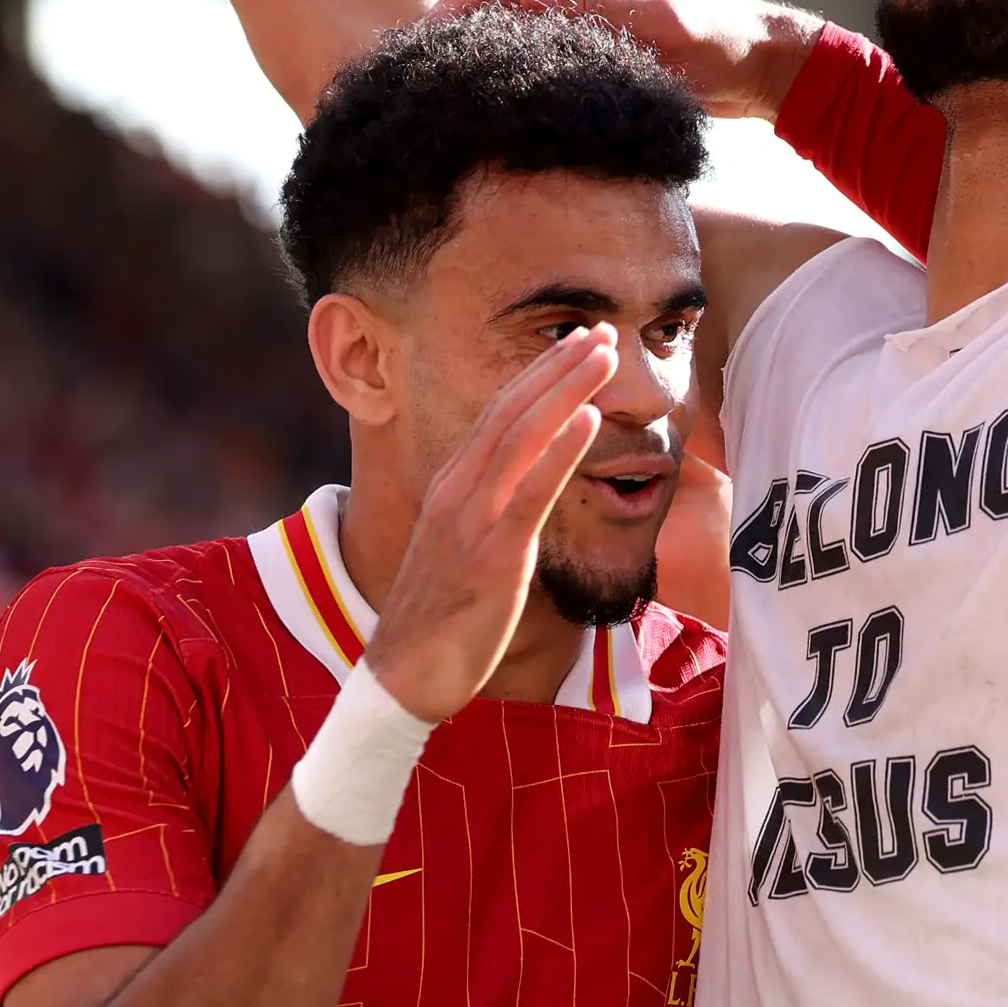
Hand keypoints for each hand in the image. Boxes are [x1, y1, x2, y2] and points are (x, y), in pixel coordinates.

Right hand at [362, 327, 613, 722]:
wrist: (403, 676)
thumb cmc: (441, 618)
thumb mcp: (465, 549)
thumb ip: (491, 514)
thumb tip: (524, 497)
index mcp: (453, 487)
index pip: (500, 413)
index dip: (541, 374)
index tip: (579, 344)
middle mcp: (459, 491)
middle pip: (513, 410)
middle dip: (560, 365)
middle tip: (603, 330)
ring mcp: (474, 519)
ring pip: (523, 436)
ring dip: (567, 389)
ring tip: (604, 354)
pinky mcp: (493, 555)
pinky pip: (531, 493)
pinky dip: (560, 451)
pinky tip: (589, 422)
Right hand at [417, 0, 821, 116]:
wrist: (752, 72)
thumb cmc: (722, 36)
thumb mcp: (668, 22)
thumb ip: (600, 6)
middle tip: (429, 43)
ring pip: (505, 3)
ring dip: (477, 32)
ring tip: (447, 71)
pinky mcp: (576, 28)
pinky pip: (524, 33)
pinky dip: (501, 52)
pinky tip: (479, 82)